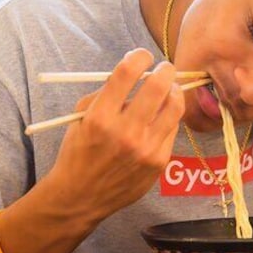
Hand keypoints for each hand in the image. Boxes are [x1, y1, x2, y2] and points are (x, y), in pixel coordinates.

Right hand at [45, 49, 184, 226]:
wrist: (80, 197)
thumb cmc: (79, 151)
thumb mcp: (82, 116)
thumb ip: (106, 92)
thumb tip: (135, 70)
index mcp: (100, 117)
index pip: (127, 72)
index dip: (139, 56)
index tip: (142, 55)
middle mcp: (125, 132)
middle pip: (158, 86)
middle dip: (164, 69)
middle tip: (164, 68)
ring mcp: (145, 148)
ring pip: (174, 105)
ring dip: (173, 91)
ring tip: (168, 89)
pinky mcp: (159, 162)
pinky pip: (172, 129)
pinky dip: (168, 117)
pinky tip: (160, 118)